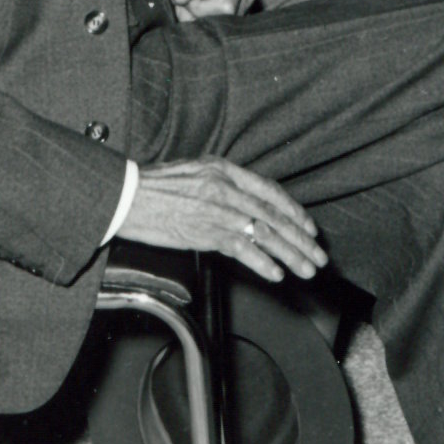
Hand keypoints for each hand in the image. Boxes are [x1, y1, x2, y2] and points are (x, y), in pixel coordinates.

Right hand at [122, 157, 326, 283]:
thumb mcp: (194, 173)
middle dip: (300, 238)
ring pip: (263, 233)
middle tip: (318, 255)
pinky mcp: (203, 231)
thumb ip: (222, 184)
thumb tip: (245, 202)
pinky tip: (276, 274)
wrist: (125, 195)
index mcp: (224, 169)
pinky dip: (261, 263)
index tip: (309, 227)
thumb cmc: (154, 186)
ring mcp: (216, 209)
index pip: (270, 191)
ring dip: (289, 254)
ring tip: (306, 269)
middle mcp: (225, 187)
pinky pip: (240, 248)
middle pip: (273, 215)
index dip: (293, 210)